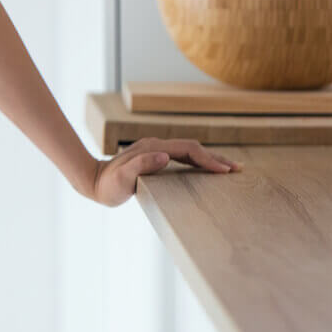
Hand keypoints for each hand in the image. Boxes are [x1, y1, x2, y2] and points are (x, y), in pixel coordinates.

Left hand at [90, 138, 242, 206]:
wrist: (93, 181)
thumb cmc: (108, 185)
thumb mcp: (122, 178)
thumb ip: (141, 165)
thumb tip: (165, 156)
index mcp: (153, 148)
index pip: (188, 150)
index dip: (208, 159)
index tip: (225, 171)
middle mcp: (157, 146)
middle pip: (193, 148)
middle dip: (216, 158)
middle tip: (238, 169)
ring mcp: (157, 150)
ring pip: (190, 152)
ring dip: (210, 159)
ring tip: (229, 169)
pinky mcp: (155, 158)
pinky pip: (183, 157)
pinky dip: (199, 162)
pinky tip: (206, 170)